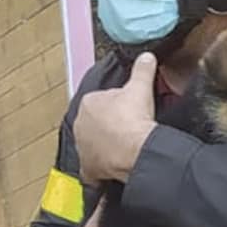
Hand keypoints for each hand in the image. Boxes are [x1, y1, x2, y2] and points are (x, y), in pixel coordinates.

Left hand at [74, 53, 157, 183]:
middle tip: (128, 128)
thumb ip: (142, 70)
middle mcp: (79, 125)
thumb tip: (147, 57)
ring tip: (124, 147)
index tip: (129, 110)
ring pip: (94, 144)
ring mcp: (82, 147)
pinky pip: (92, 169)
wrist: (135, 150)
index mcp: (88, 103)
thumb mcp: (140, 87)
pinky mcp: (88, 168)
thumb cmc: (133, 118)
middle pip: (97, 123)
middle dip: (109, 125)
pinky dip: (98, 170)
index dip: (118, 105)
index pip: (102, 100)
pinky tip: (109, 169)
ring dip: (105, 146)